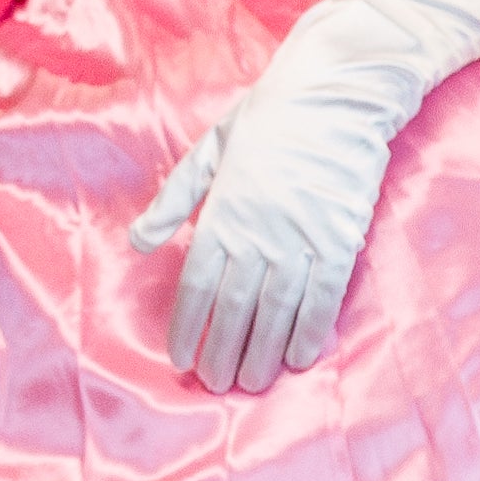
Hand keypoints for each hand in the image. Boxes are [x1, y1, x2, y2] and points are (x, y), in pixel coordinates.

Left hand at [131, 39, 411, 393]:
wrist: (334, 96)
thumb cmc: (267, 120)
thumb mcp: (209, 152)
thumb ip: (173, 200)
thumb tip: (139, 243)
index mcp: (223, 214)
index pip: (197, 285)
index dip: (187, 327)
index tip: (180, 358)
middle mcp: (259, 234)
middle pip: (234, 308)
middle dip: (222, 352)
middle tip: (215, 384)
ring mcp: (302, 240)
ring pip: (278, 312)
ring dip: (262, 353)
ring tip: (250, 381)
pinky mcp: (340, 241)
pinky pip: (324, 298)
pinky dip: (311, 331)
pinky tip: (299, 357)